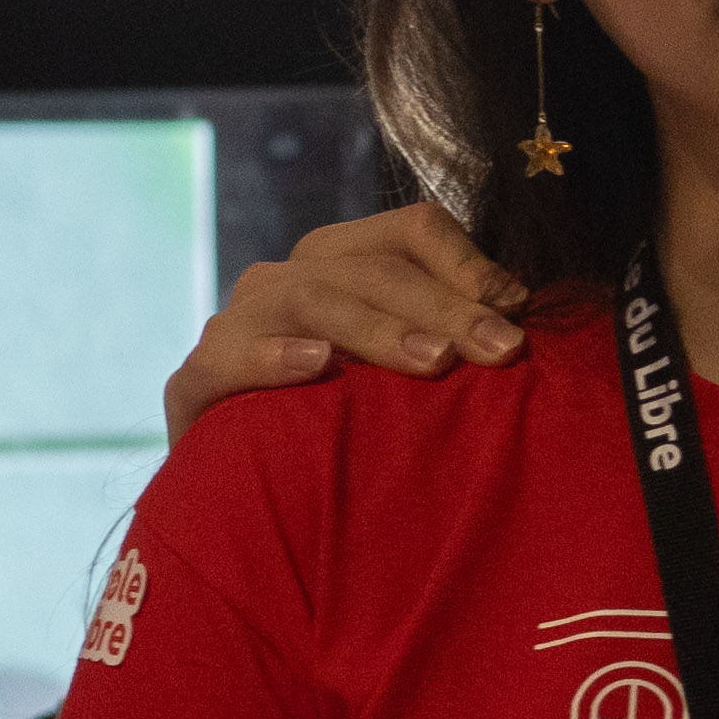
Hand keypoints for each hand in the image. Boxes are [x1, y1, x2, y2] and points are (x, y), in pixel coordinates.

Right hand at [165, 204, 523, 435]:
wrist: (258, 488)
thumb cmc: (358, 423)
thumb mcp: (415, 370)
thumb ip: (458, 333)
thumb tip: (521, 311)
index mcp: (348, 262)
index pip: (414, 230)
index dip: (469, 262)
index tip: (518, 310)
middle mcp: (292, 278)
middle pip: (374, 270)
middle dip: (445, 309)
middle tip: (501, 350)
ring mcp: (239, 323)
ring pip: (309, 299)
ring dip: (376, 329)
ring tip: (431, 360)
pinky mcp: (196, 382)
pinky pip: (225, 359)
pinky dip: (272, 357)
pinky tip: (317, 365)